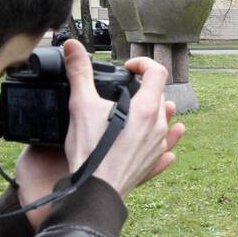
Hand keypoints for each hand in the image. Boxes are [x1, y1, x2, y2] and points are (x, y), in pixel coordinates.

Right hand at [16, 41, 184, 227]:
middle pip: (160, 96)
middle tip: (126, 90)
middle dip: (145, 87)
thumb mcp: (81, 105)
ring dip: (155, 111)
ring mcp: (158, 146)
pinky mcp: (153, 164)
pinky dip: (164, 141)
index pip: (157, 72)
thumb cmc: (90, 149)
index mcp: (145, 108)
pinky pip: (165, 149)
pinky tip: (161, 143)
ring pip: (164, 122)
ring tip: (141, 110)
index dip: (143, 64)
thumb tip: (72, 46)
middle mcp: (157, 126)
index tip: (128, 68)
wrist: (94, 190)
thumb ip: (79, 72)